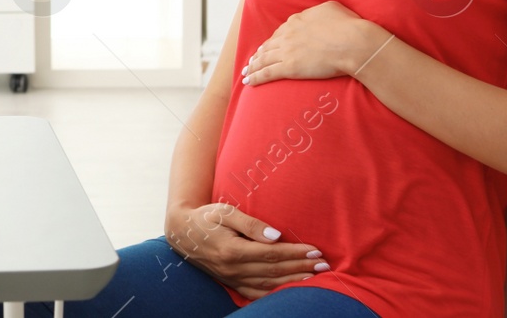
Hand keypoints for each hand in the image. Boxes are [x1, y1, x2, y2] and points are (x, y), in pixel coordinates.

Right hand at [164, 202, 327, 299]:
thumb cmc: (205, 218)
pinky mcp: (231, 283)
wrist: (182, 232)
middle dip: (301, 267)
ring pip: (269, 284)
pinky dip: (276, 294)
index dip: (295, 253)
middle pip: (275, 271)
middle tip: (324, 265)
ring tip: (315, 277)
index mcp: (232, 250)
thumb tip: (277, 235)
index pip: (272, 254)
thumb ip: (250, 223)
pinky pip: (257, 293)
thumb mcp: (224, 211)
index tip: (315, 250)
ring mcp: (232, 279)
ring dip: (294, 281)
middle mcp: (233, 268)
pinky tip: (291, 291)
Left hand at [242, 1, 384, 85]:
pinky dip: (255, 77)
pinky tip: (248, 82)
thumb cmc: (348, 26)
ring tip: (247, 72)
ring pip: (264, 59)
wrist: (353, 43)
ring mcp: (287, 51)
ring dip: (253, 66)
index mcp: (297, 20)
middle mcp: (288, 34)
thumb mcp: (332, 9)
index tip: (269, 47)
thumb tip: (319, 14)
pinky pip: (267, 73)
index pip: (281, 32)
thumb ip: (320, 11)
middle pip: (269, 45)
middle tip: (252, 61)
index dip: (274, 41)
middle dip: (259, 54)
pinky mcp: (290, 67)